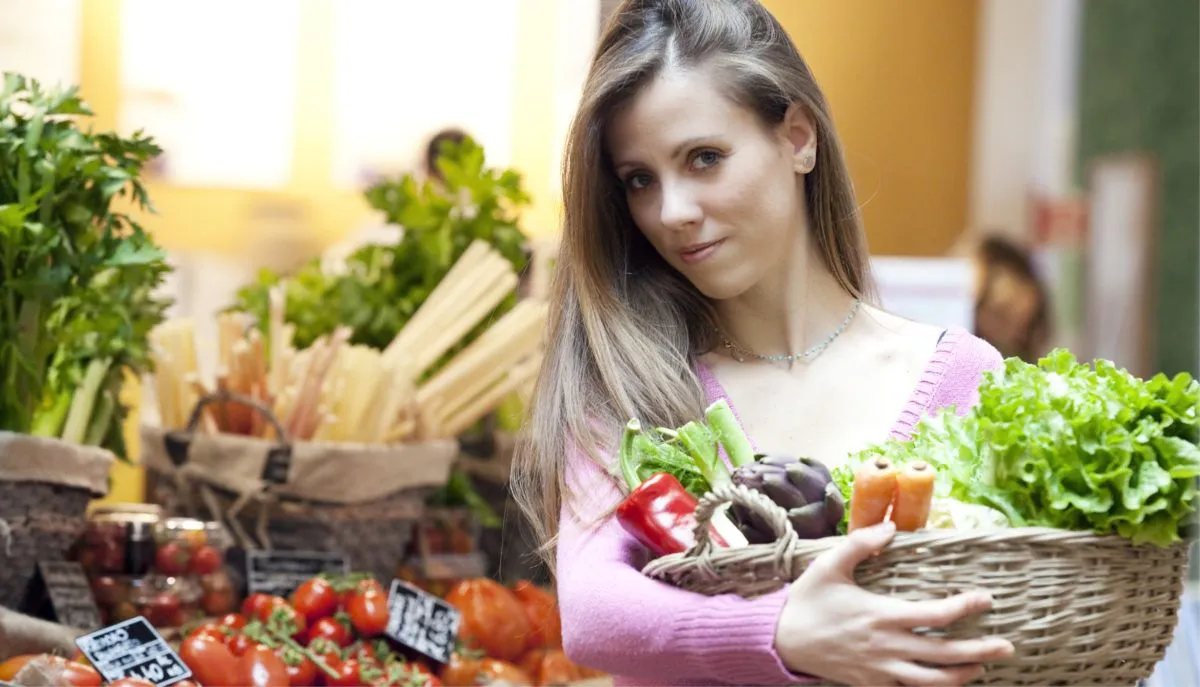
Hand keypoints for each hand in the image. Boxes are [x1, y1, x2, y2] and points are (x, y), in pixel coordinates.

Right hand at [774, 521, 1014, 685]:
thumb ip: (861, 543)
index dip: (965, 607)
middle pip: (945, 654)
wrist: (781, 640)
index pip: (935, 615)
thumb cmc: (807, 600)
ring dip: (962, 675)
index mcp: (882, 615)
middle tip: (1007, 646)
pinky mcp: (872, 684)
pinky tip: (944, 681)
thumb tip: (890, 527)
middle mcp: (887, 647)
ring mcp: (881, 670)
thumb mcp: (830, 565)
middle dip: (980, 650)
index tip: (985, 599)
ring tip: (982, 667)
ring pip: (932, 681)